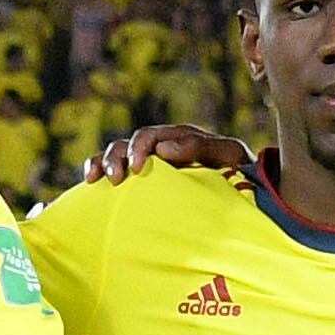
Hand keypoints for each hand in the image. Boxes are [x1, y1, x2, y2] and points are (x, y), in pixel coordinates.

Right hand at [85, 122, 254, 185]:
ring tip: (96, 181)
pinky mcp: (140, 184)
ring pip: (115, 155)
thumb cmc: (239, 175)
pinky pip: (112, 173)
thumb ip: (201, 146)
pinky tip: (90, 184)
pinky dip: (97, 173)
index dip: (139, 148)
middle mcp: (159, 150)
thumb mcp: (229, 156)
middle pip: (126, 144)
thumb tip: (163, 148)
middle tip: (116, 179)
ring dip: (102, 164)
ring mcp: (148, 167)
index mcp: (178, 139)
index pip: (149, 136)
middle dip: (116, 158)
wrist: (243, 198)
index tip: (137, 168)